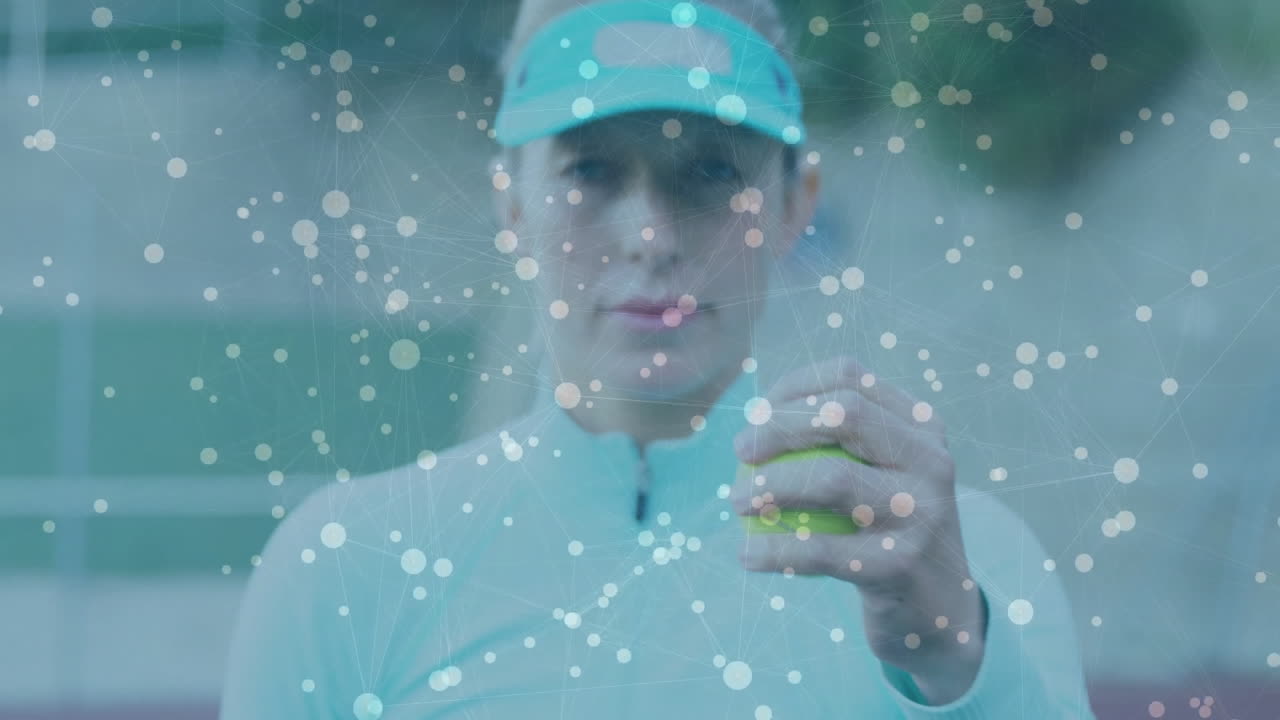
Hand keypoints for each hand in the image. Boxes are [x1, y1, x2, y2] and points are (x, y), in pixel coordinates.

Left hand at [729, 356, 986, 704]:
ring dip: (770, 485)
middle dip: (779, 425)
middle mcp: (931, 461)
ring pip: (832, 477)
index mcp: (922, 427)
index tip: (756, 413)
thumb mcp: (883, 475)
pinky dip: (774, 551)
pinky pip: (822, 551)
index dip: (793, 388)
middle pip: (844, 414)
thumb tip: (756, 413)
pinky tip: (746, 555)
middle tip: (741, 450)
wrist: (938, 609)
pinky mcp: (901, 563)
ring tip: (737, 500)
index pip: (851, 379)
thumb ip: (835, 441)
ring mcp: (922, 511)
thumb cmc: (887, 529)